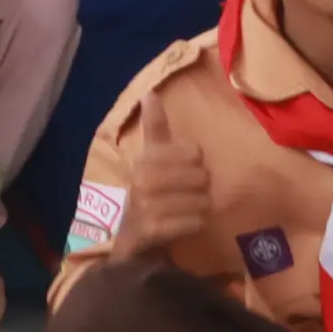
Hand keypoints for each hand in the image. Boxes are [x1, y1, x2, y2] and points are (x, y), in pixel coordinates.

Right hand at [120, 128, 210, 258]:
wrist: (130, 238)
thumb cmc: (148, 194)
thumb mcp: (151, 158)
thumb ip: (154, 127)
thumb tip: (150, 92)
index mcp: (144, 157)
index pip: (193, 151)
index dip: (195, 163)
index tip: (182, 170)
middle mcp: (141, 178)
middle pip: (201, 175)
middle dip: (200, 188)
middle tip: (187, 195)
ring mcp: (145, 204)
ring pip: (201, 200)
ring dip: (200, 208)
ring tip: (187, 211)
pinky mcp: (152, 229)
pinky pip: (194, 222)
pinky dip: (195, 225)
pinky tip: (185, 225)